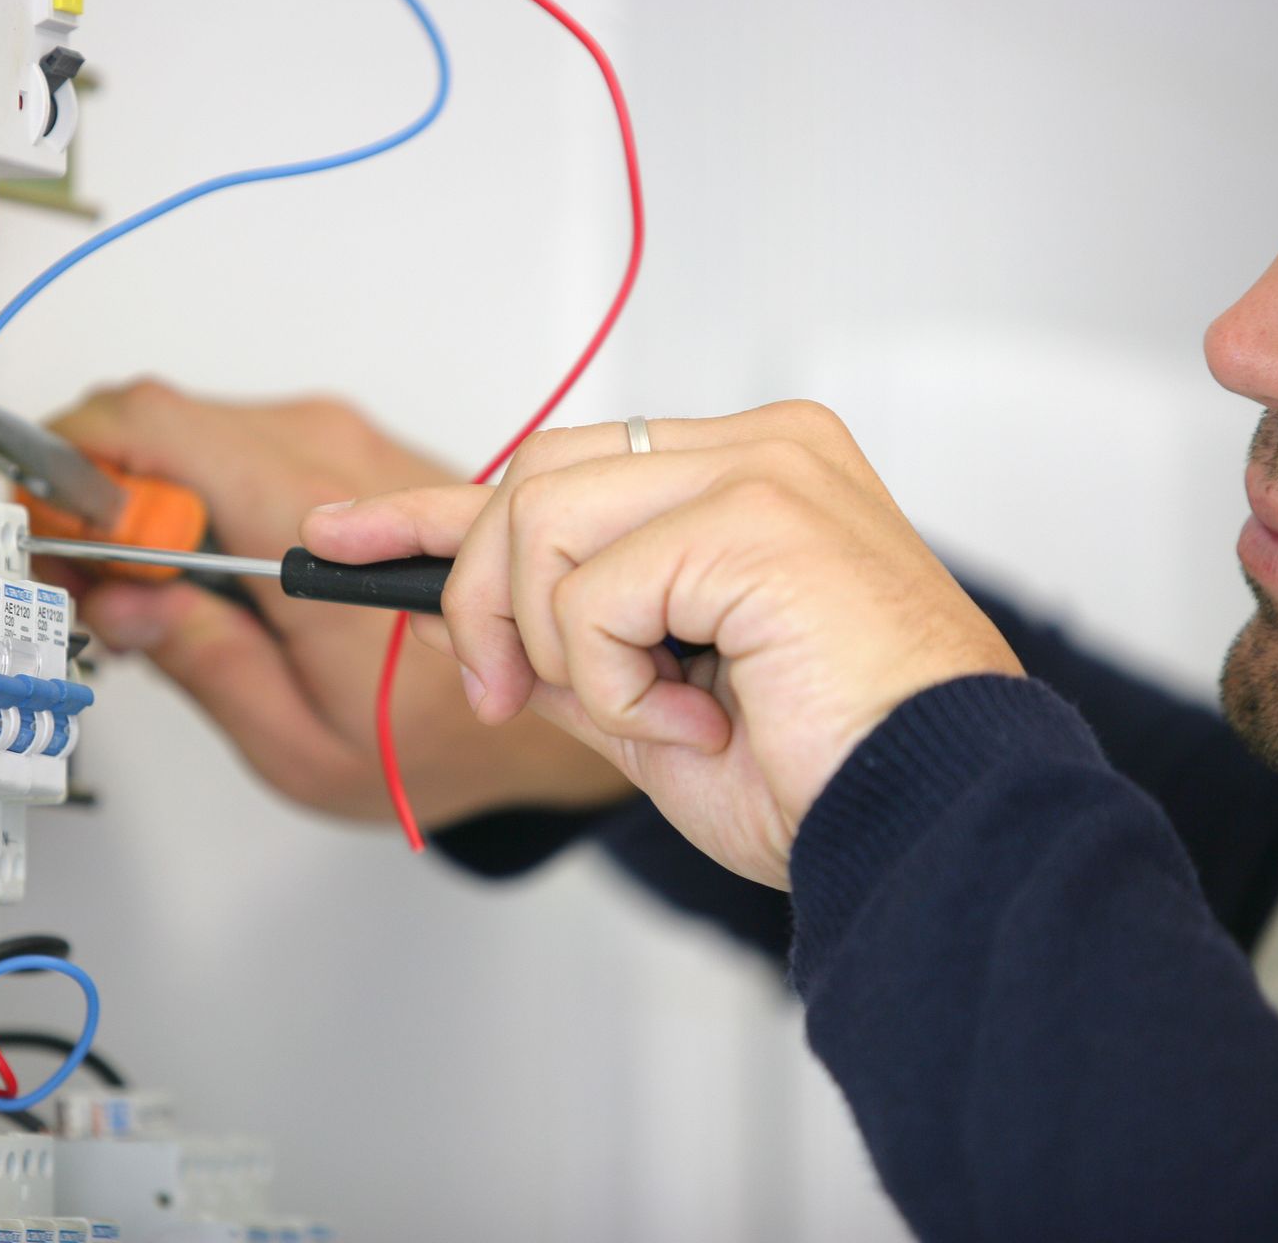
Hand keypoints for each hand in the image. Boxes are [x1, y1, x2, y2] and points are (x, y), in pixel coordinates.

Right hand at [45, 380, 631, 826]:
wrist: (552, 689)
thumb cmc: (445, 732)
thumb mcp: (299, 741)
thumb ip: (200, 660)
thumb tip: (121, 597)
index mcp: (305, 521)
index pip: (149, 427)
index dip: (70, 469)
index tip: (44, 534)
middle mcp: (330, 457)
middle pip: (160, 423)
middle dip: (100, 493)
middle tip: (86, 580)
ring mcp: (346, 447)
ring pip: (197, 432)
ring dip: (149, 499)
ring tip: (147, 591)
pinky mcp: (355, 456)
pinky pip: (245, 449)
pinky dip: (200, 497)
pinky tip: (205, 574)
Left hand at [301, 401, 1023, 888]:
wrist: (934, 828)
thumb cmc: (830, 776)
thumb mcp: (657, 707)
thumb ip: (571, 645)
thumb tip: (468, 620)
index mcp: (748, 478)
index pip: (559, 467)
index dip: (435, 507)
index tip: (343, 532)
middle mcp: (759, 449)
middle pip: (533, 477)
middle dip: (483, 596)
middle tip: (513, 695)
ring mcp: (763, 468)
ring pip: (543, 518)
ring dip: (561, 647)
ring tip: (651, 714)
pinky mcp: (757, 513)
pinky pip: (593, 590)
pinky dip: (614, 681)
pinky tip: (693, 718)